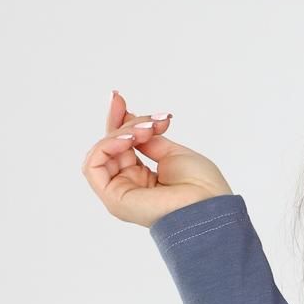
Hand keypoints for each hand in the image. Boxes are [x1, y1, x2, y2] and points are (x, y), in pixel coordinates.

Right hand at [81, 90, 232, 227]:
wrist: (209, 205)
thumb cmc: (202, 186)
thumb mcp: (172, 153)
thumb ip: (147, 140)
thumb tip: (130, 125)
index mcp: (144, 179)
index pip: (122, 146)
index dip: (119, 121)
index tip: (118, 98)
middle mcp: (129, 186)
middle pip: (110, 146)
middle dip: (122, 123)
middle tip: (147, 118)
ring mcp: (120, 193)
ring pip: (102, 153)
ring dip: (120, 134)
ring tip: (145, 131)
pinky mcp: (113, 198)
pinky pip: (94, 166)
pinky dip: (106, 146)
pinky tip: (127, 139)